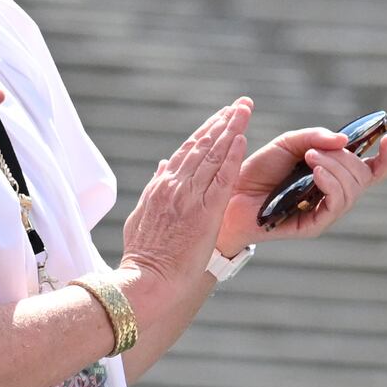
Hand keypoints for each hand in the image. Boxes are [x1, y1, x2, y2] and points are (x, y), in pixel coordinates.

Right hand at [122, 100, 254, 284]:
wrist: (147, 281)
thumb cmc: (144, 258)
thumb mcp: (142, 217)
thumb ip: (155, 189)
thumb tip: (162, 165)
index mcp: (161, 187)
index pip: (187, 152)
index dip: (205, 132)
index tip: (220, 117)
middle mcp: (174, 186)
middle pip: (202, 146)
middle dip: (222, 122)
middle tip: (240, 104)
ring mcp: (189, 197)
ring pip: (212, 156)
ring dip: (230, 130)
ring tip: (244, 111)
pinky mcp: (204, 212)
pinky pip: (221, 178)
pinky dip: (231, 156)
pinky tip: (242, 139)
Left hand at [218, 123, 386, 255]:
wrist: (228, 191)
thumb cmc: (258, 169)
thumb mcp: (288, 143)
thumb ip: (316, 136)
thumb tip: (346, 140)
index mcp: (334, 176)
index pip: (371, 171)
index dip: (386, 157)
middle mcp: (334, 196)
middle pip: (362, 178)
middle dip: (346, 159)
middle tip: (317, 149)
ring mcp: (325, 212)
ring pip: (351, 191)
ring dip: (335, 169)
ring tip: (311, 157)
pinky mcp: (313, 226)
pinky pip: (335, 206)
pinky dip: (330, 184)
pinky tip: (315, 171)